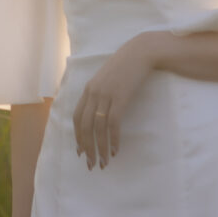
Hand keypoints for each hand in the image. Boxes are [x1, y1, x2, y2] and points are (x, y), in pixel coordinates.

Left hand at [74, 41, 151, 169]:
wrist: (140, 52)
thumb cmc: (125, 66)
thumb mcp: (107, 79)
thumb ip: (100, 93)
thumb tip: (98, 113)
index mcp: (88, 89)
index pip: (76, 117)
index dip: (77, 136)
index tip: (80, 151)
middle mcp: (93, 93)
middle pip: (84, 126)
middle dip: (87, 147)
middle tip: (91, 164)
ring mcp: (106, 95)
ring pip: (98, 128)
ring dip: (100, 148)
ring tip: (104, 162)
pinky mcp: (120, 98)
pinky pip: (113, 123)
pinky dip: (113, 139)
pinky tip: (115, 150)